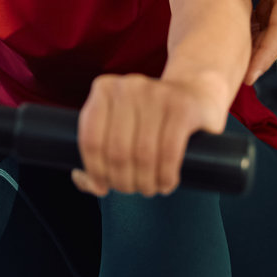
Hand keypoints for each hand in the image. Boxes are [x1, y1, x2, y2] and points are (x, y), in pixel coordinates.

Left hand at [72, 72, 229, 197]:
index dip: (95, 171)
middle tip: (132, 190)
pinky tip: (167, 183)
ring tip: (150, 189)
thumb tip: (80, 177)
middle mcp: (129, 86)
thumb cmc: (151, 120)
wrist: (196, 95)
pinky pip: (169, 152)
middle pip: (117, 151)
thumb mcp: (120, 126)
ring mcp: (157, 93)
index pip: (90, 139)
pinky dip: (166, 176)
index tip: (104, 187)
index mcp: (104, 89)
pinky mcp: (183, 107)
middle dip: (123, 181)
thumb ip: (97, 152)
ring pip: (143, 154)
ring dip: (145, 183)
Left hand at [231, 0, 276, 83]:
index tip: (247, 76)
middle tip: (223, 77)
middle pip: (270, 40)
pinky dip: (253, 29)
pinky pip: (269, 21)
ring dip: (250, 46)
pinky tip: (233, 28)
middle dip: (250, 60)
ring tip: (222, 59)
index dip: (262, 55)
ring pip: (269, 32)